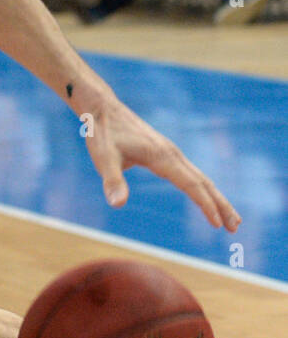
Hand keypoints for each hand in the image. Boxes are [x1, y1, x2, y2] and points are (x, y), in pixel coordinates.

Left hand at [81, 96, 239, 231]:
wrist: (102, 109)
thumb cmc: (102, 134)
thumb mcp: (103, 158)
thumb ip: (112, 181)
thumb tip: (117, 204)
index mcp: (161, 157)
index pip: (191, 184)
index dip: (205, 205)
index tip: (217, 224)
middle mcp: (172, 154)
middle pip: (204, 183)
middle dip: (221, 205)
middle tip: (235, 228)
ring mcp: (170, 152)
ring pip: (200, 178)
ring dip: (216, 198)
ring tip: (230, 219)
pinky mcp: (165, 152)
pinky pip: (190, 173)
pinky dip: (203, 188)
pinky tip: (204, 196)